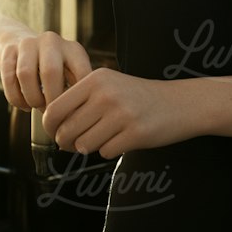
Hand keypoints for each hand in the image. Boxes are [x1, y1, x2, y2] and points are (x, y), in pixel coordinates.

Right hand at [0, 31, 91, 110]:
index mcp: (73, 49)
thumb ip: (76, 89)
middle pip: (50, 72)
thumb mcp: (71, 73)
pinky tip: (24, 105)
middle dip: (51, 99)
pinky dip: (16, 98)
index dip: (77, 96)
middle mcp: (51, 41)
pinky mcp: (8, 50)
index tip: (71, 111)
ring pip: (25, 74)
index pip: (81, 72)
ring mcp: (28, 43)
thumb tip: (76, 114)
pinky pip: (8, 78)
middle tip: (51, 113)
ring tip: (37, 106)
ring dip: (32, 98)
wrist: (22, 42)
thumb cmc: (54, 67)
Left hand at [42, 68, 196, 157]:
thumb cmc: (138, 97)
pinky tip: (121, 140)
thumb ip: (80, 101)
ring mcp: (122, 114)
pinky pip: (106, 152)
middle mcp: (106, 94)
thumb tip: (54, 130)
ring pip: (84, 145)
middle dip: (68, 143)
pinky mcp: (136, 133)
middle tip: (77, 143)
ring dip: (90, 147)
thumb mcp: (109, 86)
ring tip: (104, 138)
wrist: (181, 103)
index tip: (56, 133)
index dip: (50, 127)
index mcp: (95, 79)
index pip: (55, 109)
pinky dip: (110, 151)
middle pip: (67, 131)